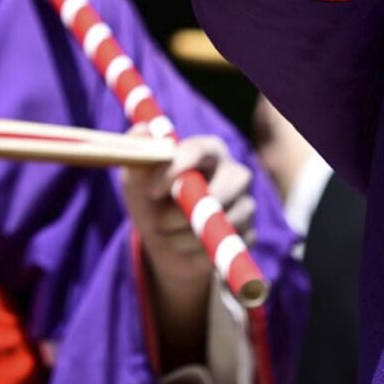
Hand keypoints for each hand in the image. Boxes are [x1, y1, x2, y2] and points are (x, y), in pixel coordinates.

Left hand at [121, 133, 255, 291]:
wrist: (162, 238)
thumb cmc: (150, 197)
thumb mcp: (136, 175)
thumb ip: (138, 149)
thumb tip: (143, 130)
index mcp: (209, 151)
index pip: (200, 151)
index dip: (176, 169)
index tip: (152, 191)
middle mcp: (234, 173)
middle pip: (225, 187)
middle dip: (187, 209)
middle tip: (160, 220)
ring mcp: (246, 205)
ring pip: (223, 222)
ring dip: (185, 235)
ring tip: (166, 233)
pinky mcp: (248, 236)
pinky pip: (224, 247)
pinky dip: (196, 254)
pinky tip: (184, 248)